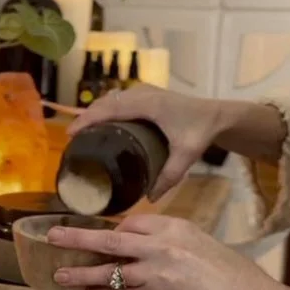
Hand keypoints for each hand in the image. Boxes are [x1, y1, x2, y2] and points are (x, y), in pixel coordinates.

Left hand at [49, 215, 272, 289]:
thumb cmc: (222, 267)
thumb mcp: (194, 237)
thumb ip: (163, 235)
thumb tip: (131, 236)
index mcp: (171, 226)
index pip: (130, 223)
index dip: (110, 230)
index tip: (92, 234)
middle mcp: (160, 247)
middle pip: (110, 239)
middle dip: (77, 238)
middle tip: (52, 237)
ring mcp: (156, 274)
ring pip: (110, 272)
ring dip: (81, 274)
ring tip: (59, 275)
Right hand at [67, 85, 221, 201]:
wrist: (218, 114)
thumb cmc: (201, 132)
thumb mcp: (186, 156)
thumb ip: (169, 178)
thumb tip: (150, 199)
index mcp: (148, 105)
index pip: (110, 109)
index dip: (87, 120)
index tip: (71, 134)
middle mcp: (142, 93)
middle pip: (106, 102)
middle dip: (86, 117)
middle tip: (73, 138)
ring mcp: (144, 90)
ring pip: (111, 97)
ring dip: (95, 111)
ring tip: (84, 131)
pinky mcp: (146, 93)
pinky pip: (119, 97)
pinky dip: (106, 107)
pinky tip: (102, 121)